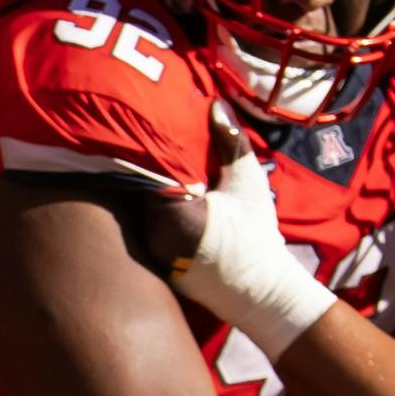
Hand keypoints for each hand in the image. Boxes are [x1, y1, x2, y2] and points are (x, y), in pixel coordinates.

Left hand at [147, 114, 332, 356]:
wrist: (260, 292)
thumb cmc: (257, 237)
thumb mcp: (246, 183)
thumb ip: (229, 141)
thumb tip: (216, 103)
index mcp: (173, 214)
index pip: (143, 169)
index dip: (142, 142)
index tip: (137, 117)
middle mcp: (152, 234)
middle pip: (135, 186)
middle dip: (139, 160)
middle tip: (134, 128)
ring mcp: (148, 250)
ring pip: (137, 204)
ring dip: (143, 182)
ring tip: (141, 152)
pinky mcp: (151, 259)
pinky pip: (143, 222)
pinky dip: (149, 204)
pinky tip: (153, 187)